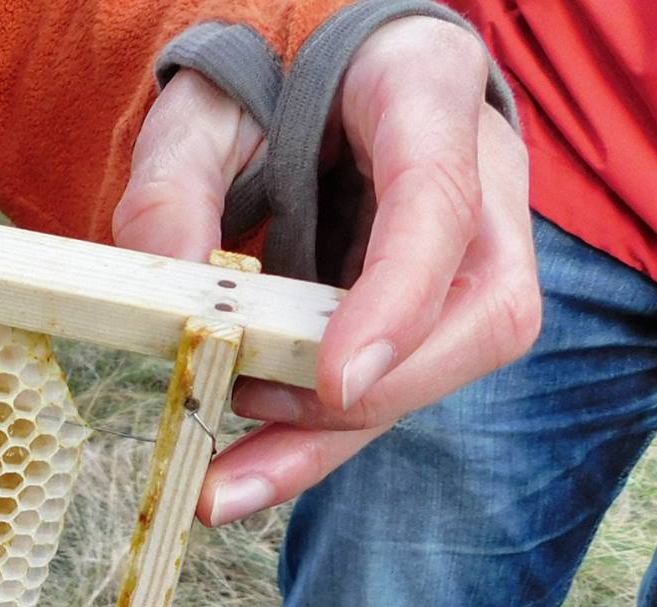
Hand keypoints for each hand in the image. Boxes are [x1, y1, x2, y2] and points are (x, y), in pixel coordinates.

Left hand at [114, 17, 539, 524]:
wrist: (289, 71)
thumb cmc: (253, 78)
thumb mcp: (195, 107)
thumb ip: (173, 184)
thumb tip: (176, 293)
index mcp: (425, 86)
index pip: (441, 201)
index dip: (400, 296)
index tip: (337, 378)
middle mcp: (478, 169)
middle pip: (482, 309)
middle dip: (379, 392)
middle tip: (253, 420)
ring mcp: (470, 243)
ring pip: (443, 366)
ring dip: (330, 438)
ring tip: (222, 486)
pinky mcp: (432, 304)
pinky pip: (391, 385)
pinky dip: (313, 439)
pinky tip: (239, 476)